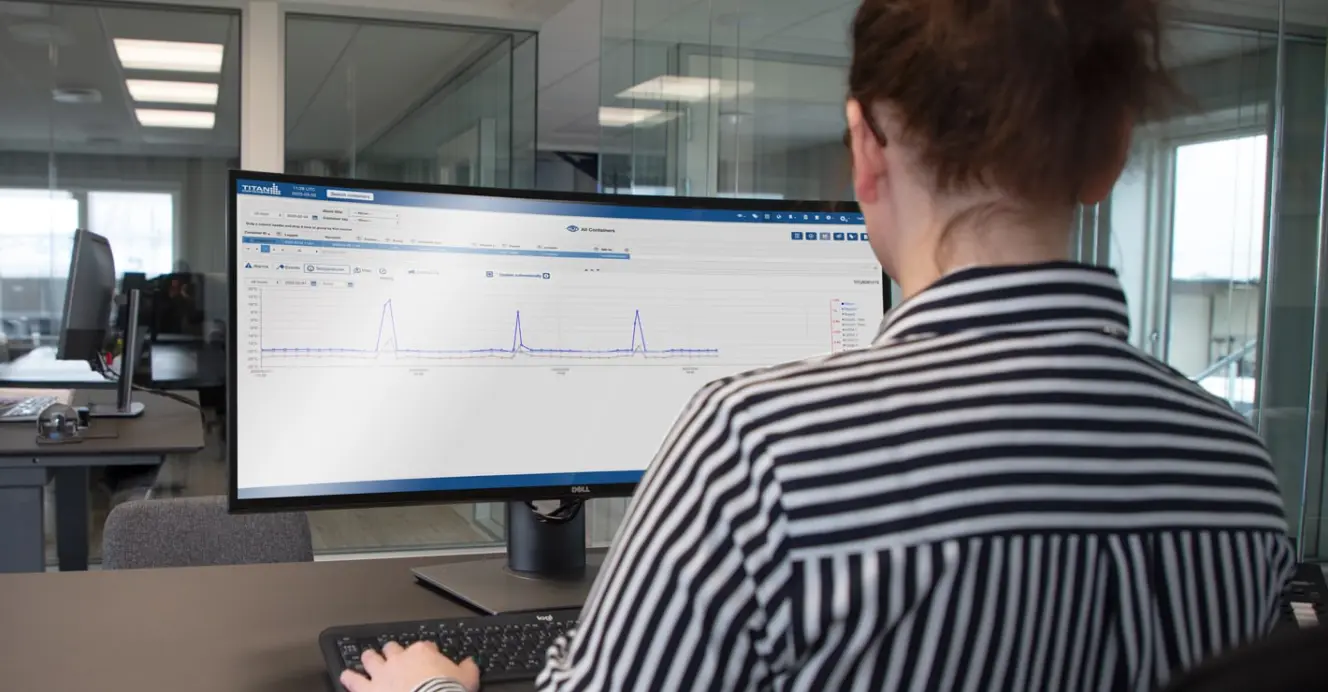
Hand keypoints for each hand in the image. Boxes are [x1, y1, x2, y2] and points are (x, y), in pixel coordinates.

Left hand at [341, 640, 480, 691]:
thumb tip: (470, 663)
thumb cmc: (447, 691)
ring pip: (370, 659)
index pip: (423, 646)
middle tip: (392, 655)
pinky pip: (353, 680)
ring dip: (369, 659)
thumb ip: (468, 668)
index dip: (425, 652)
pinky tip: (346, 676)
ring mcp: (382, 672)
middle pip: (392, 648)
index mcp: (422, 653)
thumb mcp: (467, 678)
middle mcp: (399, 658)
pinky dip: (349, 678)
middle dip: (392, 651)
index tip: (428, 657)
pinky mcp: (368, 689)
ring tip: (367, 659)